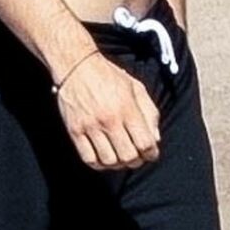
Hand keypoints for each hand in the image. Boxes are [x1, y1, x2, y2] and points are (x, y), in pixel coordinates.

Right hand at [56, 49, 160, 167]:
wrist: (77, 66)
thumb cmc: (108, 76)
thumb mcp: (136, 88)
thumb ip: (149, 112)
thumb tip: (155, 139)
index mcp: (127, 108)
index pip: (145, 143)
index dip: (151, 153)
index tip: (151, 153)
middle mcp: (109, 119)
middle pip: (128, 156)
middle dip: (137, 161)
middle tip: (137, 157)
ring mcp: (90, 126)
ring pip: (109, 161)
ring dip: (118, 164)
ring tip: (120, 157)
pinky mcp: (75, 130)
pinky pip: (89, 158)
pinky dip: (99, 164)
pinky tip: (104, 158)